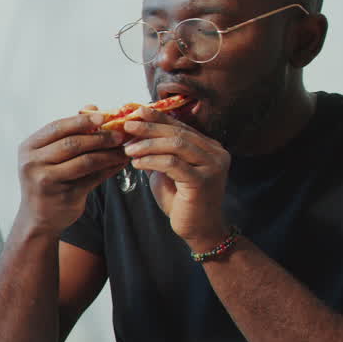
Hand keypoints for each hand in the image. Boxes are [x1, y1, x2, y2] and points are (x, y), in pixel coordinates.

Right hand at [17, 110, 128, 234]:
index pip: (57, 127)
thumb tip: (91, 107)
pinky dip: (110, 168)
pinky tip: (120, 163)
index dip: (81, 121)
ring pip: (85, 161)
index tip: (104, 115)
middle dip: (99, 136)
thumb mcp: (50, 155)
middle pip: (72, 143)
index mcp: (29, 148)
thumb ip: (69, 132)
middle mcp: (33, 163)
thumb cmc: (47, 180)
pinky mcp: (63, 195)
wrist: (39, 217)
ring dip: (108, 153)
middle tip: (120, 133)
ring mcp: (46, 180)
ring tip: (123, 148)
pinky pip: (93, 178)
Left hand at [120, 106, 230, 250]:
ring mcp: (212, 166)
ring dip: (148, 144)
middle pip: (178, 132)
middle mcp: (216, 153)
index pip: (180, 126)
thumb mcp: (166, 171)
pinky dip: (152, 160)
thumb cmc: (180, 200)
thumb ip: (158, 153)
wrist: (197, 229)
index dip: (157, 118)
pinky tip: (136, 163)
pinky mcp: (203, 181)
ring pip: (176, 145)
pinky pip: (173, 163)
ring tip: (127, 148)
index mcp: (209, 146)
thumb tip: (134, 133)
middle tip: (126, 125)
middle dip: (149, 127)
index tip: (135, 111)